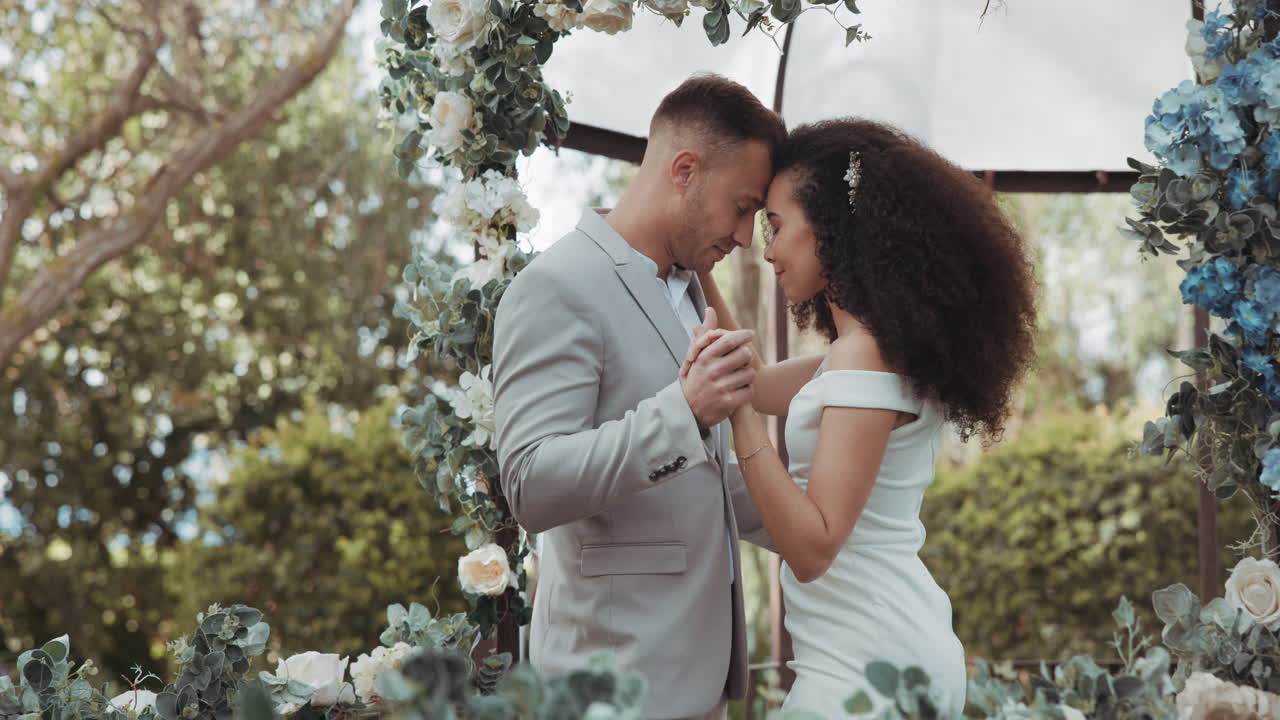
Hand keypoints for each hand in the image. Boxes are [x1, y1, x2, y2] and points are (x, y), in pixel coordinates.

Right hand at [680, 310, 755, 427]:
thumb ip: (705, 333)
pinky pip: (749, 390)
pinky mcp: (728, 402)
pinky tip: (739, 390)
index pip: (730, 340)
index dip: (743, 335)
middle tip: (742, 359)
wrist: (687, 410)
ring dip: (747, 374)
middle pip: (745, 354)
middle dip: (746, 356)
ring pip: (750, 373)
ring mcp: (721, 387)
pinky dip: (747, 390)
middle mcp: (713, 371)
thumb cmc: (695, 378)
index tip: (749, 334)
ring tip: (739, 377)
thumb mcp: (695, 356)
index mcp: (705, 357)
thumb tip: (710, 310)